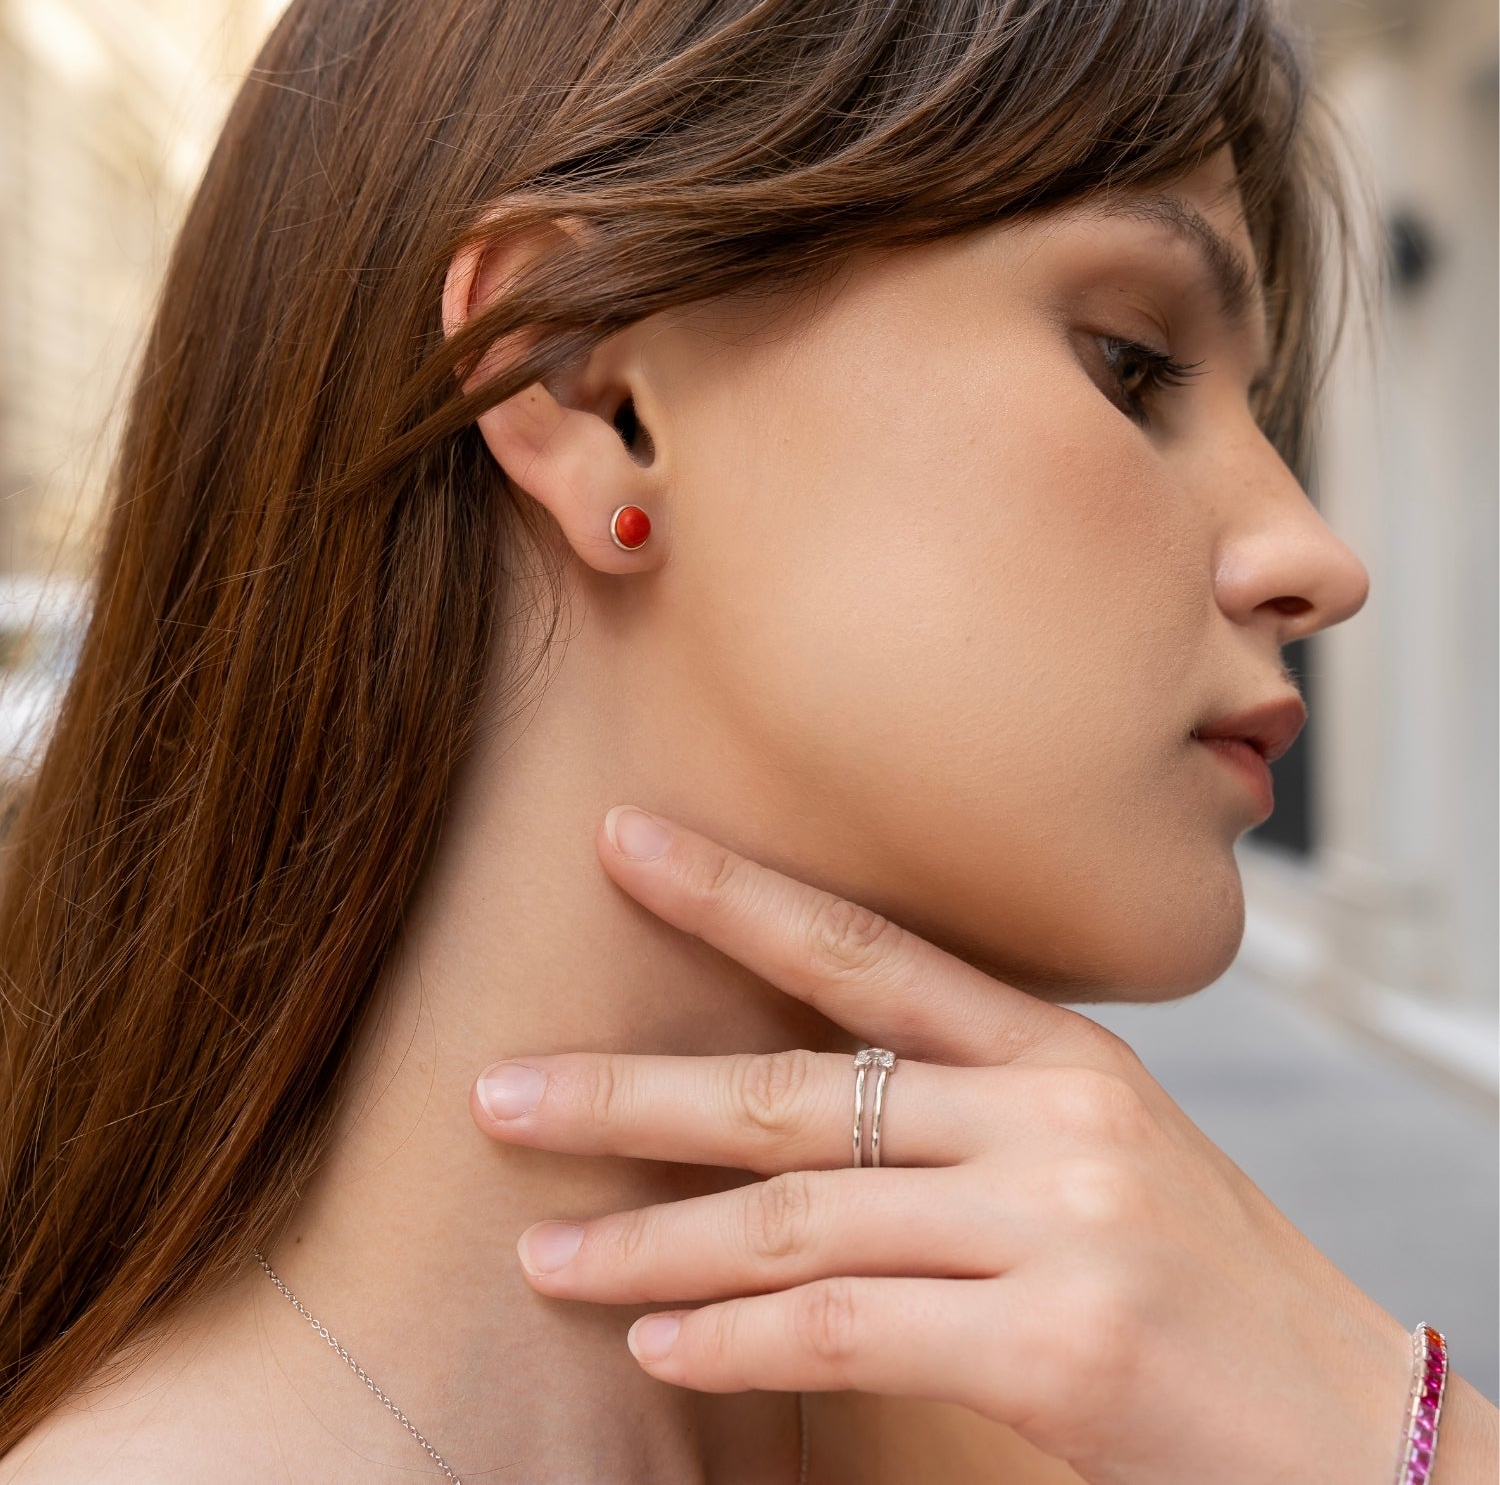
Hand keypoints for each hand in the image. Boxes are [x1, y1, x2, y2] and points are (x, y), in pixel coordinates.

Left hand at [467, 805, 1462, 1484]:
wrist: (1361, 1428)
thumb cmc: (1206, 1289)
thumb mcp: (1095, 1158)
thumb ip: (963, 1119)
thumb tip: (799, 1117)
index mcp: (1058, 1051)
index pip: (867, 950)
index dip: (736, 895)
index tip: (624, 843)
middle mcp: (1054, 1112)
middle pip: (796, 1088)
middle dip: (631, 1091)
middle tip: (501, 1091)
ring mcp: (1060, 1220)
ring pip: (800, 1215)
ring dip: (653, 1239)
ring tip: (545, 1250)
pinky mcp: (1060, 1340)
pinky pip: (849, 1325)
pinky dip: (737, 1339)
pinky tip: (658, 1344)